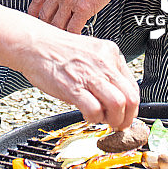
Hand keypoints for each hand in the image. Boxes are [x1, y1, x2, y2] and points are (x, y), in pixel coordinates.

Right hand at [18, 25, 139, 129]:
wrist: (34, 44)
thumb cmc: (58, 51)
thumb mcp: (90, 53)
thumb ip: (104, 70)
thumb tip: (116, 96)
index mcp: (110, 53)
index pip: (133, 86)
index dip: (132, 107)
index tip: (125, 114)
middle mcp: (103, 63)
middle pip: (130, 97)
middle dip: (127, 118)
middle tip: (118, 124)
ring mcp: (89, 74)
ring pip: (118, 104)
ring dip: (114, 120)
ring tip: (103, 121)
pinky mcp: (73, 87)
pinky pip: (94, 110)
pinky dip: (94, 119)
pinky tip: (88, 116)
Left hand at [28, 0, 129, 32]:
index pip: (36, 0)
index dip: (33, 13)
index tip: (34, 20)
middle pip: (44, 15)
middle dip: (46, 26)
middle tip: (48, 32)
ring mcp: (69, 0)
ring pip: (57, 25)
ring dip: (60, 32)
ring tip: (62, 37)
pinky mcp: (83, 9)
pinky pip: (73, 29)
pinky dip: (73, 35)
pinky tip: (75, 37)